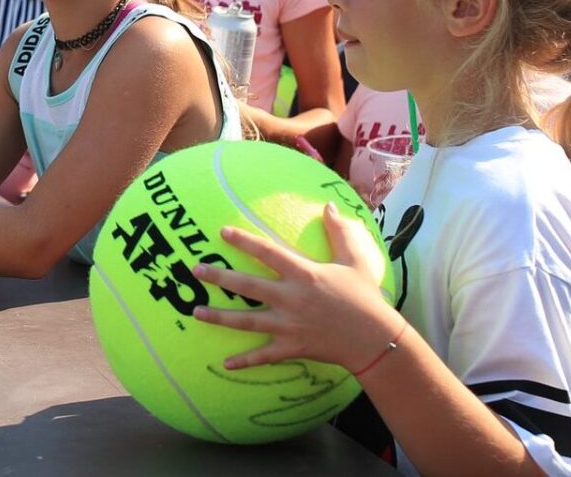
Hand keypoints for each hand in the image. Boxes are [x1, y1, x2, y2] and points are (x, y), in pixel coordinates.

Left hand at [190, 205, 395, 369]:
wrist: (375, 339)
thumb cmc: (366, 298)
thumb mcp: (357, 260)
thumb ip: (340, 232)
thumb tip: (328, 206)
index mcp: (304, 274)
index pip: (267, 252)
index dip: (244, 241)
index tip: (222, 233)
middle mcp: (290, 298)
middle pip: (246, 285)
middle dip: (218, 277)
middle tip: (194, 269)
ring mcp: (288, 326)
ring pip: (246, 321)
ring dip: (219, 317)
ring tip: (195, 312)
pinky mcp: (291, 348)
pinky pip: (263, 356)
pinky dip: (244, 361)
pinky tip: (225, 363)